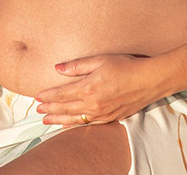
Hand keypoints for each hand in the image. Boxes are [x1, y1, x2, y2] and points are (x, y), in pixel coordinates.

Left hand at [35, 54, 162, 126]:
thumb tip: (58, 68)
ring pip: (74, 119)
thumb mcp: (100, 60)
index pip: (61, 94)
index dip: (48, 96)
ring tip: (46, 121)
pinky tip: (68, 125)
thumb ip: (77, 65)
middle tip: (38, 111)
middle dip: (49, 110)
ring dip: (58, 120)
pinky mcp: (110, 118)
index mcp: (88, 88)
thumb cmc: (126, 66)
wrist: (149, 80)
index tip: (37, 97)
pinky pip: (88, 124)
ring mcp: (101, 113)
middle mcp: (92, 104)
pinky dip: (75, 125)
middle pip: (65, 109)